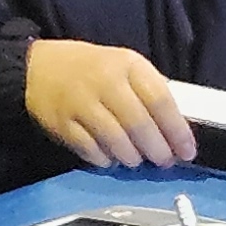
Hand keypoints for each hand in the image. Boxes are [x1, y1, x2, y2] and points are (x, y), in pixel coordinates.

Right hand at [25, 38, 192, 167]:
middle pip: (139, 123)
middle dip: (157, 149)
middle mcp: (105, 81)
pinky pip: (91, 149)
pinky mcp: (62, 123)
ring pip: (116, 140)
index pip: (160, 99)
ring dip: (133, 157)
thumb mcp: (125, 67)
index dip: (177, 129)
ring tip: (137, 159)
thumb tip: (176, 130)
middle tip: (164, 160)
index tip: (187, 150)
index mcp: (128, 64)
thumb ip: (148, 93)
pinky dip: (105, 159)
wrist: (38, 68)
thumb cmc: (91, 69)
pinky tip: (111, 157)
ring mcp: (81, 103)